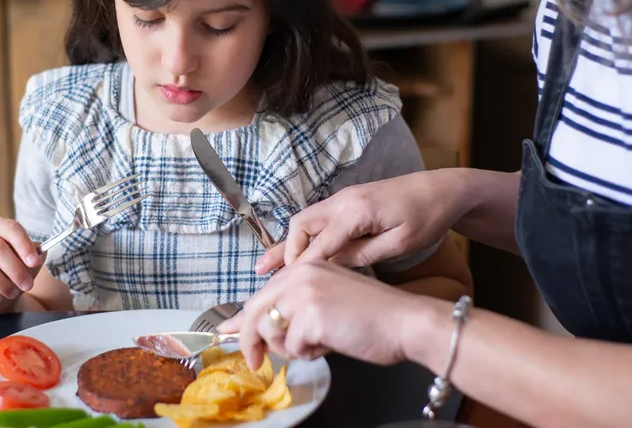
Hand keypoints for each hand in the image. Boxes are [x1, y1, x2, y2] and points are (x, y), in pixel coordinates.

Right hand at [0, 217, 43, 314]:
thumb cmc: (13, 275)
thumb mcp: (28, 266)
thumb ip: (35, 257)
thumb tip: (40, 253)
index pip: (11, 228)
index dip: (23, 245)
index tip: (34, 262)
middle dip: (15, 270)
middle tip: (27, 285)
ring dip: (2, 284)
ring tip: (11, 293)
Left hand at [217, 261, 445, 369]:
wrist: (405, 322)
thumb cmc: (373, 317)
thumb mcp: (328, 302)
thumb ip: (296, 308)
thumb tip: (263, 329)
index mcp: (304, 268)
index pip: (262, 295)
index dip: (241, 319)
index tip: (226, 332)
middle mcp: (300, 274)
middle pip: (255, 312)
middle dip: (251, 342)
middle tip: (256, 363)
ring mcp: (304, 292)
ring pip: (270, 332)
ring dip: (290, 349)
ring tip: (318, 344)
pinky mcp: (311, 314)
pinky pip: (293, 347)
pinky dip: (310, 354)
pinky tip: (331, 345)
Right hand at [255, 170, 460, 273]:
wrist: (444, 189)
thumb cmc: (427, 217)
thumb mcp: (398, 243)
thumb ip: (363, 254)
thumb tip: (331, 267)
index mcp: (357, 211)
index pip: (319, 243)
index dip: (300, 267)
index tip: (282, 289)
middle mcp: (344, 200)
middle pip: (302, 225)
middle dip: (286, 252)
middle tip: (269, 277)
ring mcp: (345, 198)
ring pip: (306, 220)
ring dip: (290, 243)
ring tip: (267, 265)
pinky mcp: (349, 201)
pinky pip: (318, 219)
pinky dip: (305, 236)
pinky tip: (296, 251)